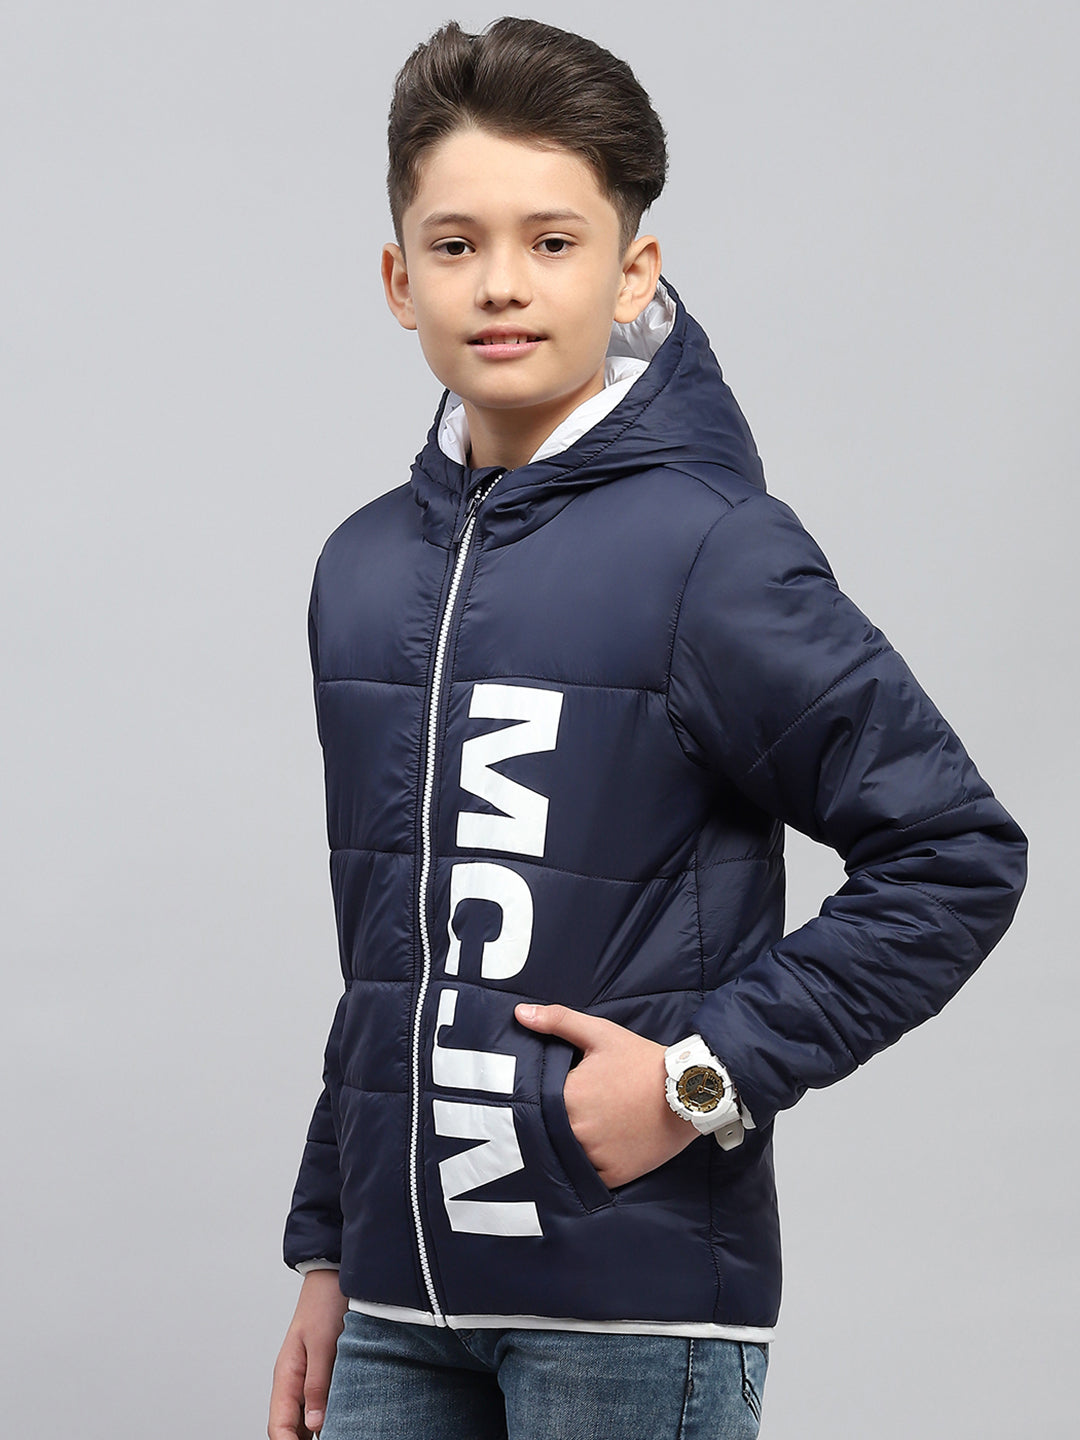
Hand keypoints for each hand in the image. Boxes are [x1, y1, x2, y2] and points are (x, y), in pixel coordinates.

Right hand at [268, 1268, 347, 1438]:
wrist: (335, 1275)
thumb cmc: (325, 1302)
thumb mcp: (322, 1343)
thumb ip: (316, 1384)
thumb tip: (314, 1426)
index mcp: (286, 1376)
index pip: (279, 1426)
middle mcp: (294, 1381)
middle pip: (290, 1428)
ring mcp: (308, 1378)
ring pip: (306, 1420)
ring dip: (317, 1433)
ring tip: (339, 1434)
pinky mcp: (324, 1372)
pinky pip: (321, 1404)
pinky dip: (328, 1418)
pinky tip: (344, 1422)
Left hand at [514, 1002, 697, 1187]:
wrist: (688, 1091)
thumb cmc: (641, 1060)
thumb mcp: (600, 1033)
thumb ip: (557, 1021)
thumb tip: (520, 1013)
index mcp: (566, 1096)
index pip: (536, 1103)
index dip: (544, 1098)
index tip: (558, 1093)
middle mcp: (576, 1131)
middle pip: (550, 1131)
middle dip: (559, 1121)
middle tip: (582, 1109)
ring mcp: (595, 1156)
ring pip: (567, 1156)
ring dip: (573, 1145)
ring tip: (594, 1127)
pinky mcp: (613, 1176)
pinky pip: (589, 1177)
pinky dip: (592, 1165)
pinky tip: (605, 1147)